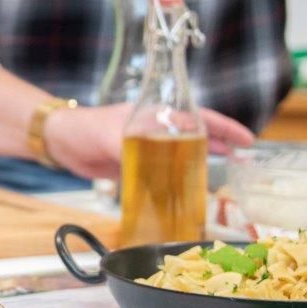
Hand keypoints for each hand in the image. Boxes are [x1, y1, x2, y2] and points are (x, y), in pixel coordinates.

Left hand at [43, 103, 254, 179]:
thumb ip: (133, 149)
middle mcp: (157, 129)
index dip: (224, 128)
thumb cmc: (85, 128)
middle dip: (221, 147)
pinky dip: (177, 182)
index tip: (247, 139)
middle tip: (245, 162)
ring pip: (182, 156)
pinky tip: (188, 193)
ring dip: (202, 165)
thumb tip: (154, 170)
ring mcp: (147, 148)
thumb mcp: (111, 136)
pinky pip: (164, 174)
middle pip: (196, 137)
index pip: (198, 117)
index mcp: (156, 114)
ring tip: (225, 179)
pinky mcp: (137, 165)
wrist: (59, 141)